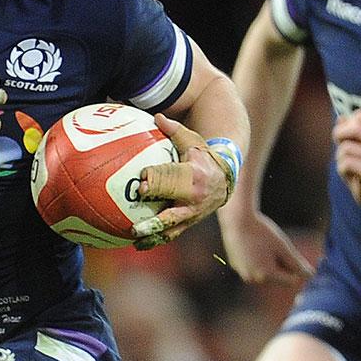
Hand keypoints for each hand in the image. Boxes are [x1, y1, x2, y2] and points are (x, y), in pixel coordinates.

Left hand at [131, 113, 234, 246]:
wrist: (225, 179)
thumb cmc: (203, 156)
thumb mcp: (192, 140)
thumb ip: (174, 130)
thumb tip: (157, 116)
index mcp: (194, 177)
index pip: (173, 179)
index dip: (157, 181)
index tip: (142, 184)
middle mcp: (194, 199)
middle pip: (172, 212)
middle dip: (155, 220)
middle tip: (135, 225)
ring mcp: (193, 214)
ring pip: (172, 228)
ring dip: (154, 237)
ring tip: (134, 241)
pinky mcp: (189, 223)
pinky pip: (172, 233)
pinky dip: (156, 240)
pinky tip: (137, 244)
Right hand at [219, 202, 314, 284]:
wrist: (236, 220)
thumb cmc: (262, 231)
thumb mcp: (283, 246)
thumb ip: (297, 263)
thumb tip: (311, 275)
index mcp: (266, 275)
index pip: (290, 281)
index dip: (295, 267)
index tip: (290, 252)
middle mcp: (252, 278)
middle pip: (276, 277)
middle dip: (281, 265)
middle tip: (274, 246)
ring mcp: (242, 273)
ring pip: (264, 272)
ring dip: (269, 263)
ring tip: (264, 245)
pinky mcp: (235, 266)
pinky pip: (252, 266)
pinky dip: (256, 259)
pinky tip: (253, 244)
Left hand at [332, 109, 360, 213]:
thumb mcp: (354, 148)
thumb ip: (347, 133)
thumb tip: (341, 117)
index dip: (346, 122)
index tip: (344, 134)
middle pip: (355, 127)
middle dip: (340, 134)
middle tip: (339, 146)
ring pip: (346, 148)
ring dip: (339, 158)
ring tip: (347, 166)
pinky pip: (347, 164)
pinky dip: (342, 170)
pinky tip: (349, 175)